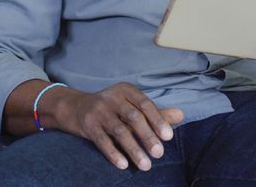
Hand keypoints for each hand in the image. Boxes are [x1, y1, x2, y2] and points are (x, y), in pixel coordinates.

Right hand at [55, 82, 183, 170]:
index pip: (145, 105)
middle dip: (148, 136)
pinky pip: (102, 141)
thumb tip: (181, 115)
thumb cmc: (111, 108)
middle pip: (133, 118)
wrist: (75, 108)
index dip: (158, 120)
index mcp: (126, 90)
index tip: (169, 137)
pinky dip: (113, 153)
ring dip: (134, 149)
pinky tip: (124, 165)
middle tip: (159, 154)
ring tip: (146, 165)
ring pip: (119, 131)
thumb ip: (155, 112)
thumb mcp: (131, 105)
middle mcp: (112, 98)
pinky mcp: (87, 125)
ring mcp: (98, 111)